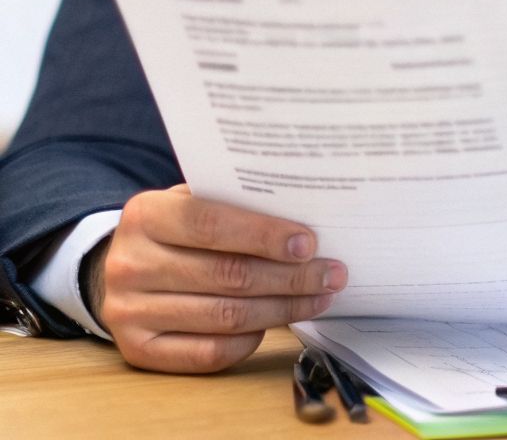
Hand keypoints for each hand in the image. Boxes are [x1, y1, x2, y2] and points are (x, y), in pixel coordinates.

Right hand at [89, 184, 346, 372]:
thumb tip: (305, 226)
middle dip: (290, 277)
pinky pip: (208, 352)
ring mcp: (128, 311)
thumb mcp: (197, 202)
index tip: (309, 244)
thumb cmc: (180, 231)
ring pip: (224, 316)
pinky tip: (279, 323)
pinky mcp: (139, 349)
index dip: (264, 235)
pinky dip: (251, 340)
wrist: (127, 267)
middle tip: (332, 274)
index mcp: (145, 215)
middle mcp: (129, 264)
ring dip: (283, 309)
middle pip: (226, 274)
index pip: (210, 224)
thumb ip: (237, 205)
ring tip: (320, 298)